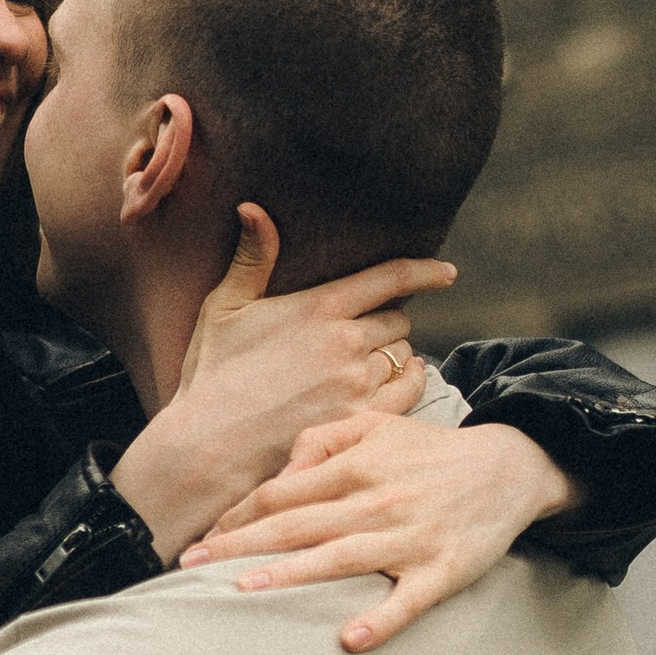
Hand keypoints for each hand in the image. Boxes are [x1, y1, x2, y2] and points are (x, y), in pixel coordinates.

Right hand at [108, 208, 457, 561]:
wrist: (210, 447)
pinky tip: (400, 382)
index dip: (425, 271)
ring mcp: (359, 383)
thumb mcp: (223, 309)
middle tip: (369, 334)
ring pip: (404, 355)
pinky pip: (411, 391)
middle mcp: (348, 342)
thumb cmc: (213, 377)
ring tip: (372, 363)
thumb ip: (250, 258)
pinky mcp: (364, 419)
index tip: (446, 273)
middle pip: (398, 319)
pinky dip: (411, 382)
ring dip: (395, 355)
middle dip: (388, 322)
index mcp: (320, 307)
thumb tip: (252, 207)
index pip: (391, 277)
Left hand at [179, 408, 581, 649]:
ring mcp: (408, 538)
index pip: (281, 493)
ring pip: (339, 558)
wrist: (512, 466)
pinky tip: (351, 639)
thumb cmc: (431, 453)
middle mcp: (376, 500)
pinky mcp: (442, 570)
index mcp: (355, 466)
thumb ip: (322, 440)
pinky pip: (408, 600)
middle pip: (296, 524)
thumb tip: (281, 475)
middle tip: (190, 564)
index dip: (237, 516)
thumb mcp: (377, 426)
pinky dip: (381, 619)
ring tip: (244, 591)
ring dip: (291, 575)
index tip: (200, 538)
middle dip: (239, 544)